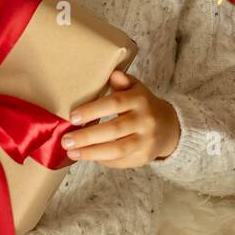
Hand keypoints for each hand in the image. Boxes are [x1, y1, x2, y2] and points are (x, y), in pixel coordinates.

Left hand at [62, 70, 180, 168]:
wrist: (168, 128)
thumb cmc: (143, 106)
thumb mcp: (136, 89)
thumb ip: (123, 82)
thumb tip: (113, 74)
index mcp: (140, 100)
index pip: (115, 104)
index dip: (92, 110)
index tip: (72, 117)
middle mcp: (144, 121)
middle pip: (114, 130)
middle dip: (87, 136)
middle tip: (66, 140)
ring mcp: (145, 141)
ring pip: (117, 150)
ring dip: (91, 153)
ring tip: (72, 152)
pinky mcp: (142, 158)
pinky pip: (120, 161)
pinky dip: (101, 160)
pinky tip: (86, 156)